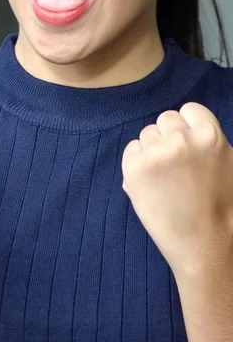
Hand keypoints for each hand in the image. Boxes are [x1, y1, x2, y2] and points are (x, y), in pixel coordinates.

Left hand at [121, 103, 232, 276]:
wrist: (205, 246)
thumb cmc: (219, 209)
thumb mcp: (226, 164)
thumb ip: (204, 141)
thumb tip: (181, 128)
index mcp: (210, 135)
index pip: (188, 109)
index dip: (187, 126)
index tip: (187, 144)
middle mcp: (182, 139)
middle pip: (165, 119)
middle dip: (168, 136)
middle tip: (175, 166)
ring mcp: (157, 152)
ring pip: (147, 134)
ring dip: (152, 150)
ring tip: (165, 179)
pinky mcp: (135, 167)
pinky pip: (131, 150)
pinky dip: (136, 163)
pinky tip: (150, 184)